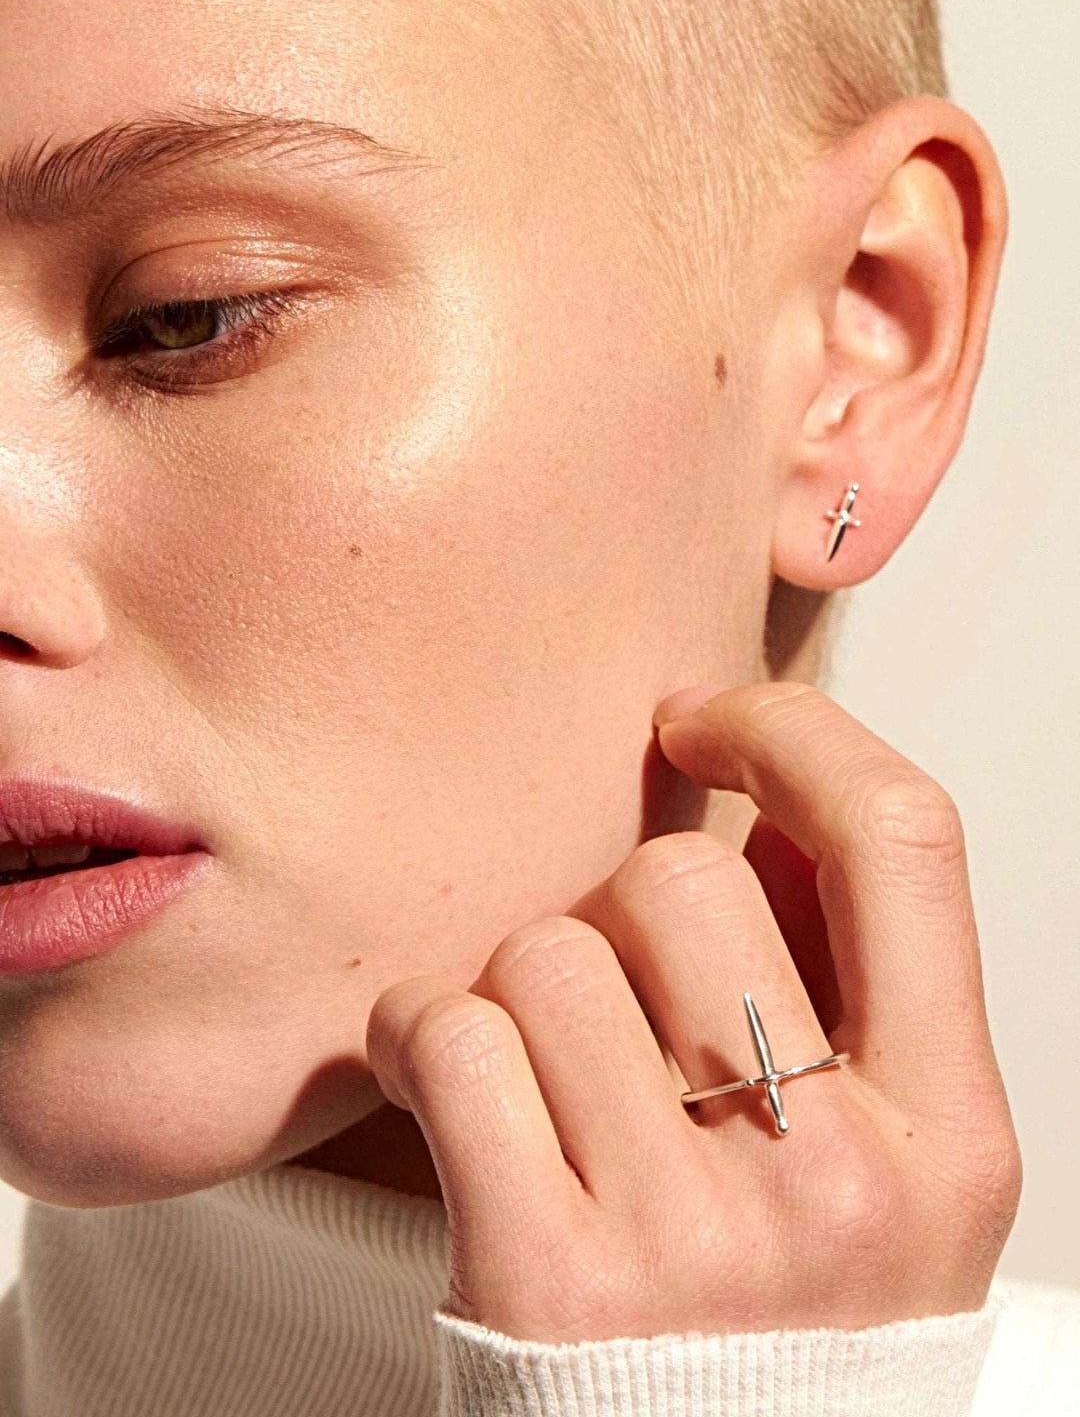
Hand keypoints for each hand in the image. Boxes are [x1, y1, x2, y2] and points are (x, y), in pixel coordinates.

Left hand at [365, 681, 1021, 1342]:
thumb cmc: (785, 1326)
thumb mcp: (893, 1165)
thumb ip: (842, 981)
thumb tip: (764, 794)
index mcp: (948, 1133)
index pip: (902, 838)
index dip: (792, 731)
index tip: (706, 723)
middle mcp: (835, 1180)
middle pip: (676, 883)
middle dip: (613, 907)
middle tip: (611, 992)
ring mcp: (689, 1239)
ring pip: (543, 953)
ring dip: (511, 987)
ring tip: (538, 1065)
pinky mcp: (546, 1283)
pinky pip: (447, 1039)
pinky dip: (415, 1033)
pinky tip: (445, 1080)